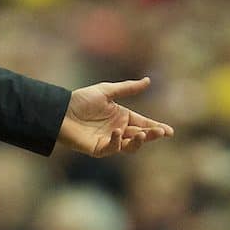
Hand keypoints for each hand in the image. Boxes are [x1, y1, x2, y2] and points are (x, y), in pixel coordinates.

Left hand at [58, 77, 173, 157]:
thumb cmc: (80, 100)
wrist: (60, 110)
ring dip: (138, 142)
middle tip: (160, 132)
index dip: (156, 128)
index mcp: (122, 117)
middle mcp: (118, 130)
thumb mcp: (106, 91)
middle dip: (151, 135)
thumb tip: (148, 81)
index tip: (169, 131)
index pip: (143, 123)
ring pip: (129, 146)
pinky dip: (117, 142)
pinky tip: (118, 132)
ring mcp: (109, 140)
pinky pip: (112, 148)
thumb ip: (127, 88)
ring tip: (142, 134)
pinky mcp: (98, 148)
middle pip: (140, 136)